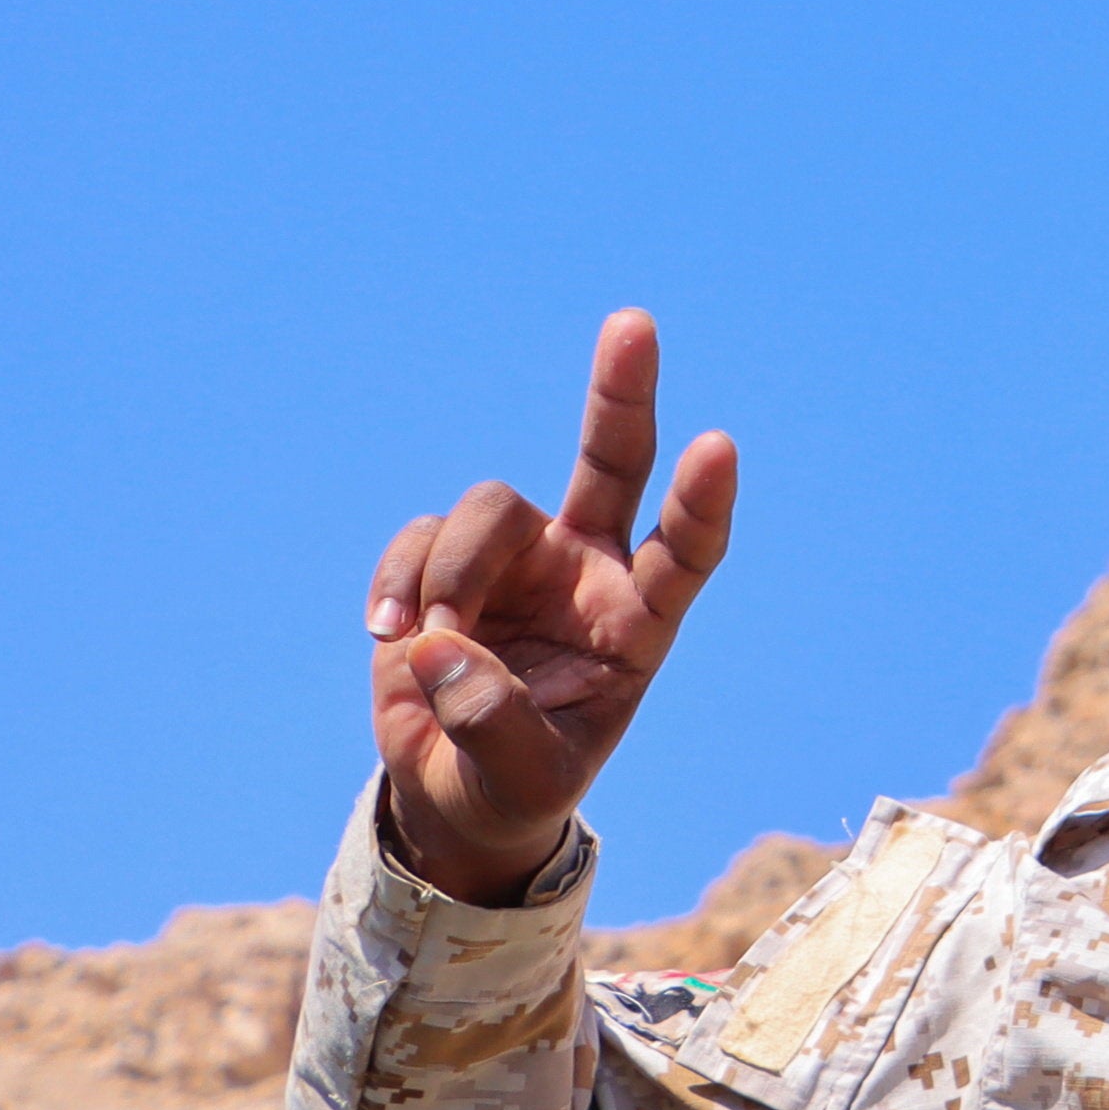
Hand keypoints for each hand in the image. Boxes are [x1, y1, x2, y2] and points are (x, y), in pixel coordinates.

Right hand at [364, 309, 736, 905]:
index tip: (718, 449)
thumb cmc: (517, 783)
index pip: (686, 551)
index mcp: (640, 621)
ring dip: (450, 575)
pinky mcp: (446, 561)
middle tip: (635, 324)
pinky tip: (389, 636)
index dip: (700, 503)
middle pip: (612, 461)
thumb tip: (440, 647)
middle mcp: (588, 571)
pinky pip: (420, 541)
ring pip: (488, 510)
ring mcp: (519, 557)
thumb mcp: (522, 782)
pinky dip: (398, 585)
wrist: (455, 785)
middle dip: (621, 393)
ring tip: (428, 646)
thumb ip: (493, 725)